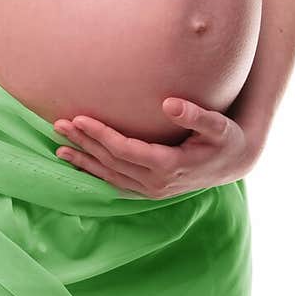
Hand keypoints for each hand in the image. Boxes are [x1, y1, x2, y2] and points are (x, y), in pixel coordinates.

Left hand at [53, 97, 259, 197]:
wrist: (235, 163)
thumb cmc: (226, 139)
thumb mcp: (217, 125)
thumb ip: (195, 115)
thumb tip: (169, 104)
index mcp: (169, 166)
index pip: (124, 150)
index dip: (100, 135)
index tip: (79, 118)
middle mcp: (157, 183)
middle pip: (111, 163)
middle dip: (84, 144)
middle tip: (58, 125)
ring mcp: (152, 191)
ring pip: (110, 177)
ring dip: (84, 162)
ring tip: (59, 148)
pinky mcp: (150, 191)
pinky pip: (117, 185)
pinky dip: (96, 175)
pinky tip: (79, 165)